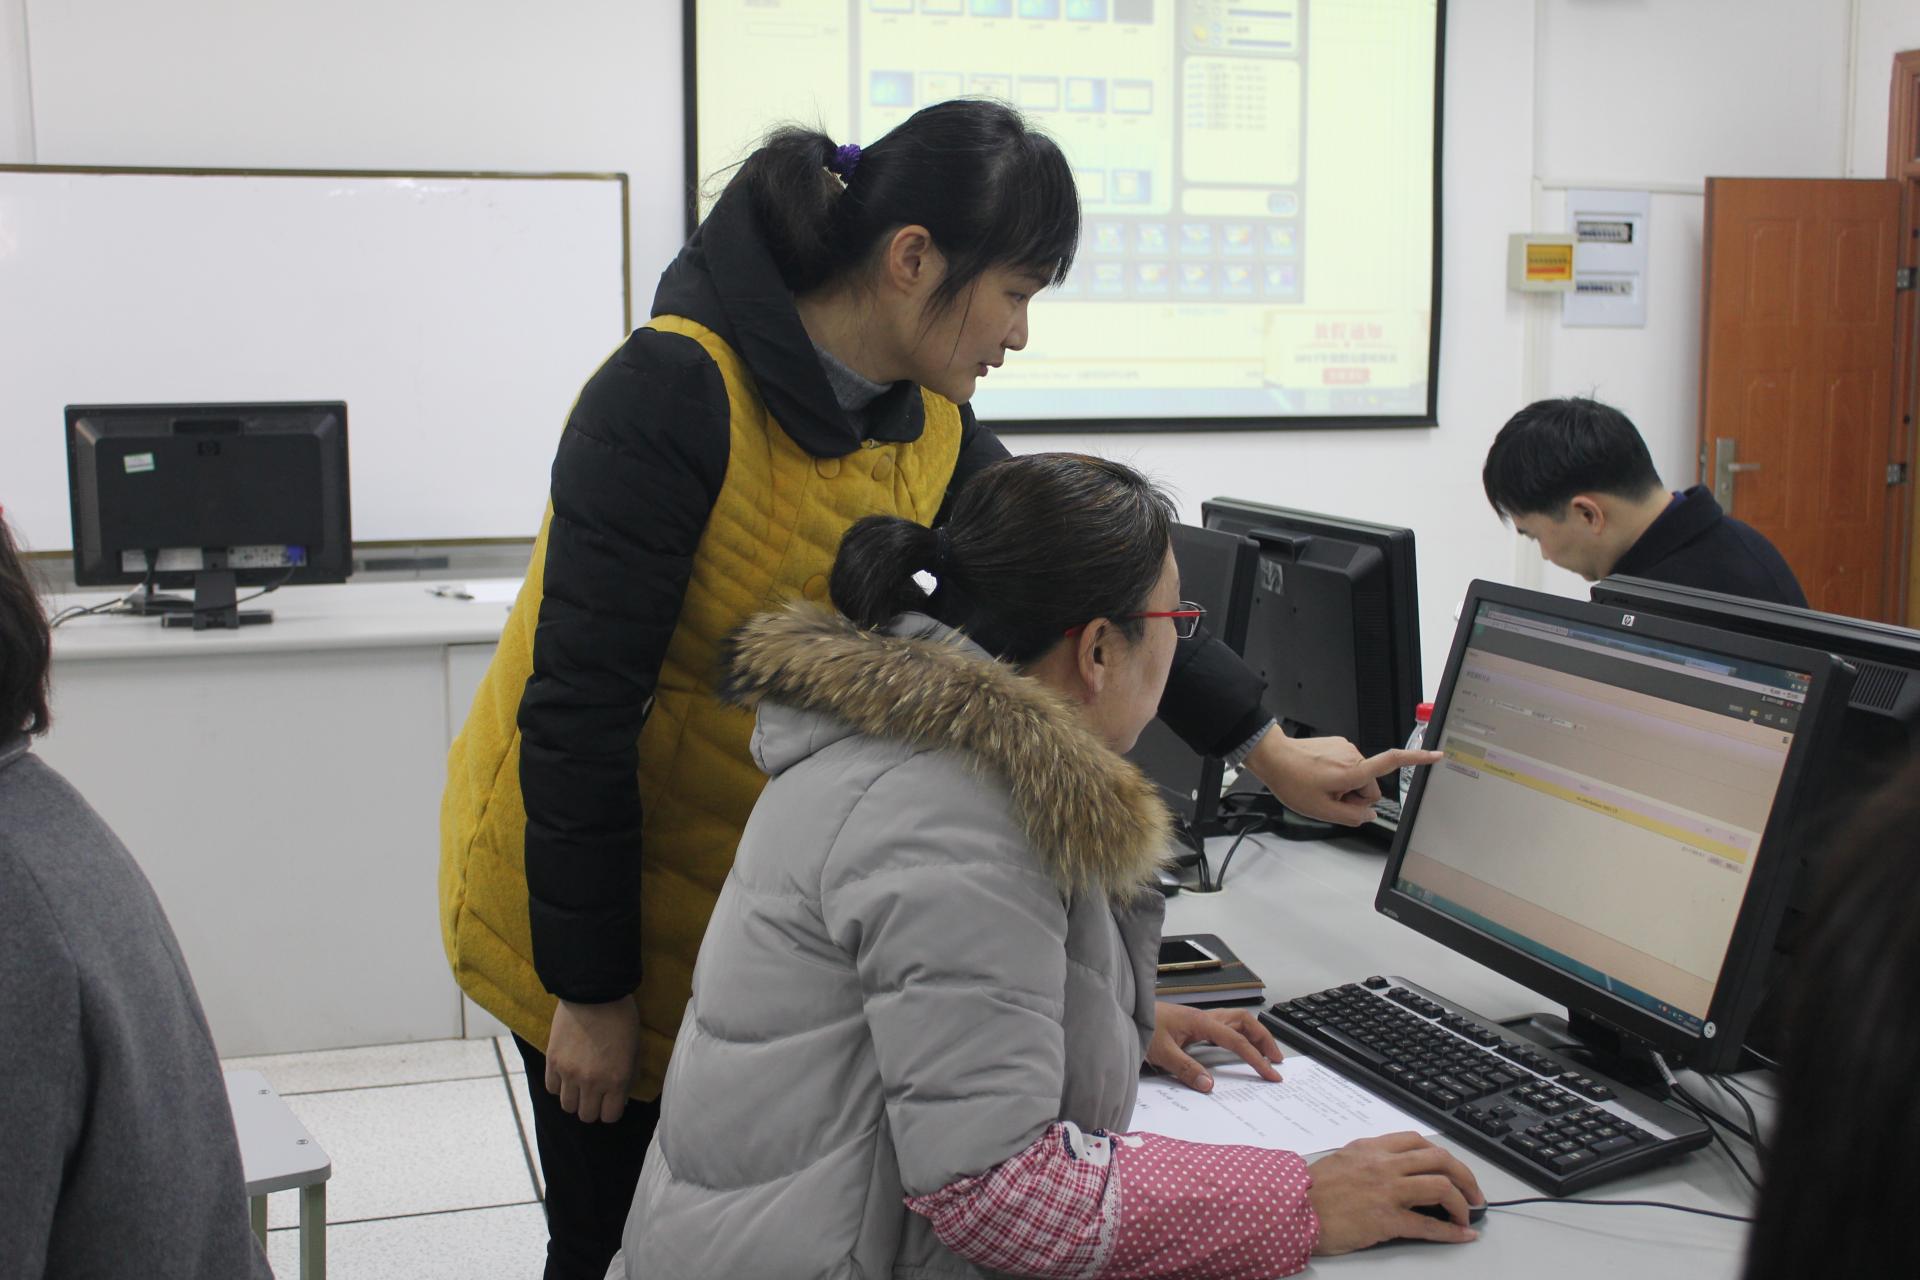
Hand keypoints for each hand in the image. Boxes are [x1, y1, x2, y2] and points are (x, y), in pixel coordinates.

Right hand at [544, 997, 642, 1123]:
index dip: (610, 1110)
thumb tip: (620, 1098)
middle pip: (586, 1116)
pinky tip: (566, 1074)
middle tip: (595, 1093)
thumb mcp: (634, 1049)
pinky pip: (551, 1088)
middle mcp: (592, 1082)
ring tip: (579, 1084)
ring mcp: (569, 1073)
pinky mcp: (552, 1061)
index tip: (610, 1101)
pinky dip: (559, 1085)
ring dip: (575, 1098)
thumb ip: (627, 1077)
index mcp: (617, 1080)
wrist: (594, 992)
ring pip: (567, 1106)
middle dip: (592, 1107)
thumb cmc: (621, 1017)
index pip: (609, 1117)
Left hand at [1147, 1001, 1284, 1091]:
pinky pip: (1225, 1027)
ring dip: (1254, 1036)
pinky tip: (1240, 1049)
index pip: (1237, 1040)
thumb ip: (1185, 1068)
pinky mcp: (1194, 1024)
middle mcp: (1205, 1017)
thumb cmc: (1142, 1026)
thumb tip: (1209, 1086)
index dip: (1256, 1058)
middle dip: (1264, 1039)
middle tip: (1277, 1060)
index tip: (1271, 1074)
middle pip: (1245, 1021)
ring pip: (1237, 1021)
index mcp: (1201, 1022)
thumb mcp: (1161, 1052)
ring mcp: (1200, 1019)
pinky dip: (1239, 1036)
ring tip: (1265, 1055)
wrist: (1126, 1011)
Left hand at [1244, 730, 1443, 826]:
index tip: (1436, 755)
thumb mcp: (1321, 811)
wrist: (1274, 756)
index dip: (1417, 759)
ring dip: (1346, 786)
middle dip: (1357, 796)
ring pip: (1359, 777)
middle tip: (1332, 799)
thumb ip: (1351, 817)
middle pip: (1371, 786)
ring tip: (1322, 787)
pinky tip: (1320, 777)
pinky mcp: (1338, 745)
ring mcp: (1346, 748)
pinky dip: (1339, 775)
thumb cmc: (1293, 780)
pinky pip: (1348, 766)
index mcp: (1352, 771)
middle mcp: (1353, 755)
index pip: (1391, 763)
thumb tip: (1369, 815)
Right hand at [1307, 1132, 1484, 1252]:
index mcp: (1371, 1148)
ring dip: (1463, 1202)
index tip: (1450, 1168)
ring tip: (1469, 1213)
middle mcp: (1383, 1165)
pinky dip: (1451, 1231)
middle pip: (1439, 1160)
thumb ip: (1366, 1160)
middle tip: (1473, 1191)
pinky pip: (1428, 1224)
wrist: (1293, 1210)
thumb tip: (1390, 1170)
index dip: (1441, 1154)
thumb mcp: (1340, 1160)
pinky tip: (1462, 1235)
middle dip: (1464, 1175)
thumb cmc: (1310, 1190)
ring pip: (1440, 1186)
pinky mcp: (1386, 1219)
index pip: (1417, 1141)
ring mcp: (1387, 1191)